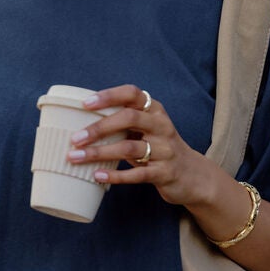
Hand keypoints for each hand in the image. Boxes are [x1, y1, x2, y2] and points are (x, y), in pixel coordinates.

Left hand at [64, 84, 212, 208]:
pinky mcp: (165, 173)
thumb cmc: (160, 150)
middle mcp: (162, 126)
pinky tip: (98, 176)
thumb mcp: (148, 130)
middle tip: (75, 138)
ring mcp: (165, 150)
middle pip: (128, 118)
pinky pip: (137, 174)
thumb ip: (125, 124)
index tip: (85, 104)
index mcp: (155, 111)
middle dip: (99, 128)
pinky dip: (115, 175)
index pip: (132, 94)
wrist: (193, 176)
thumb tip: (84, 124)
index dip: (108, 96)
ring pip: (129, 148)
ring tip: (76, 157)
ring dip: (99, 153)